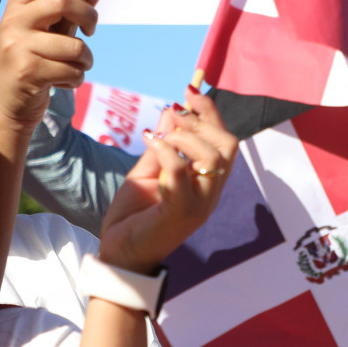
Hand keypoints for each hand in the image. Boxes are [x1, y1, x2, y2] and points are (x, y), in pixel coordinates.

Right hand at [0, 0, 104, 130]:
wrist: (7, 108)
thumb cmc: (34, 65)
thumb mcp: (49, 33)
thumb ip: (70, 11)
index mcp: (17, 6)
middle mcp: (13, 21)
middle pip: (63, 1)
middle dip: (89, 16)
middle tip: (91, 32)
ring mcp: (18, 46)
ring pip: (74, 45)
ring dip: (85, 60)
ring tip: (74, 67)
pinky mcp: (27, 71)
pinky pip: (72, 70)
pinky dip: (75, 79)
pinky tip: (59, 82)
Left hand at [97, 88, 238, 272]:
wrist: (120, 255)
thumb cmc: (134, 216)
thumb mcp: (147, 172)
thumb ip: (163, 145)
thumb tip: (171, 111)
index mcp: (206, 183)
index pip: (224, 140)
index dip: (211, 112)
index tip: (189, 91)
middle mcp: (209, 193)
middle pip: (228, 145)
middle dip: (202, 120)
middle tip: (174, 112)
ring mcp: (198, 205)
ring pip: (212, 157)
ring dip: (184, 136)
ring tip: (160, 136)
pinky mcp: (179, 213)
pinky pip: (180, 173)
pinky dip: (166, 152)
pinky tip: (150, 143)